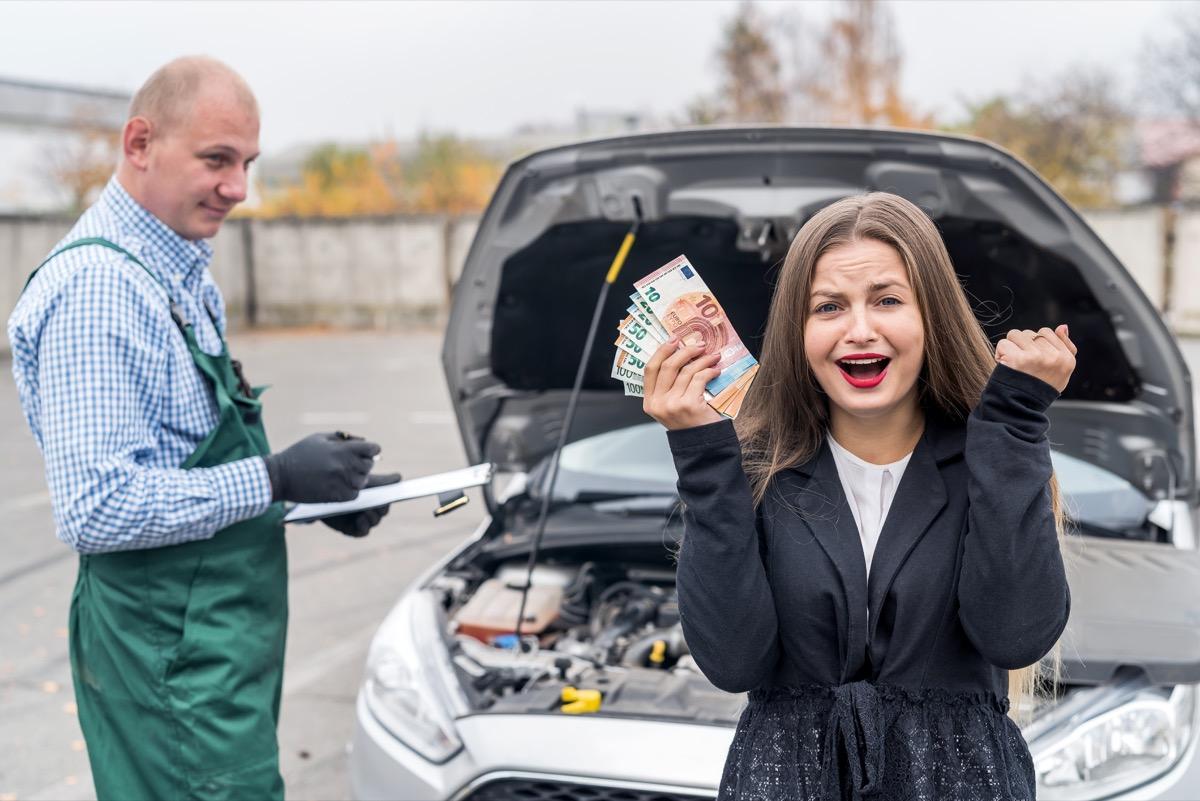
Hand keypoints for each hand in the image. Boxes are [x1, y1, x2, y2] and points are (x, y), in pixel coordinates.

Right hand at [264, 432, 380, 502]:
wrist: (281, 476)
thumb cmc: (300, 453)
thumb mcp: (320, 438)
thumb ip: (343, 438)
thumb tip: (364, 442)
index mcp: (342, 450)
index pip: (373, 449)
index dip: (371, 449)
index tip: (365, 451)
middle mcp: (344, 466)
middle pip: (369, 465)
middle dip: (363, 463)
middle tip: (351, 464)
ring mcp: (340, 482)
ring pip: (363, 481)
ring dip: (357, 478)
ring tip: (344, 475)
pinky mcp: (335, 497)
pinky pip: (354, 495)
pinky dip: (351, 491)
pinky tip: (340, 485)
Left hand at [322, 472, 401, 537]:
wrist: (320, 494)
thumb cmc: (343, 485)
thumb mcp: (361, 480)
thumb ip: (380, 481)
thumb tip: (398, 477)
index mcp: (376, 497)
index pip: (389, 499)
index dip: (393, 497)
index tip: (393, 494)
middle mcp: (371, 511)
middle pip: (383, 511)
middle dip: (382, 507)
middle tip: (379, 501)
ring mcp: (362, 521)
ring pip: (375, 521)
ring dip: (373, 516)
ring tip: (367, 509)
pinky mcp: (351, 529)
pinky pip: (363, 531)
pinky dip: (364, 526)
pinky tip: (361, 518)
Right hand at [642, 336, 723, 429]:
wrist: (703, 443)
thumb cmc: (689, 422)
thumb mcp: (671, 406)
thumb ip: (669, 386)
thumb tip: (680, 354)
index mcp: (650, 402)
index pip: (649, 369)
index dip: (661, 351)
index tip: (674, 339)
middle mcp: (658, 403)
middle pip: (668, 366)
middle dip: (685, 351)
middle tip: (699, 345)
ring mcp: (673, 405)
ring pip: (687, 370)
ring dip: (703, 360)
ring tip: (713, 357)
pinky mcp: (689, 405)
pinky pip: (699, 378)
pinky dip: (710, 371)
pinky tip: (716, 371)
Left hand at [994, 324, 1076, 392]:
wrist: (1020, 409)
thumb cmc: (1039, 389)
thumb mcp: (1061, 373)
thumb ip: (1065, 348)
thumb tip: (1062, 326)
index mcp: (1067, 359)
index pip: (1047, 332)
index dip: (1035, 344)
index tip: (1033, 360)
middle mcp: (1054, 357)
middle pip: (1030, 333)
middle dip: (1022, 346)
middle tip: (1022, 365)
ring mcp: (1036, 357)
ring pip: (1015, 335)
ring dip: (1010, 347)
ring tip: (1013, 364)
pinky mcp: (1018, 359)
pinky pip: (1004, 343)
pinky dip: (1000, 354)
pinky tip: (1004, 366)